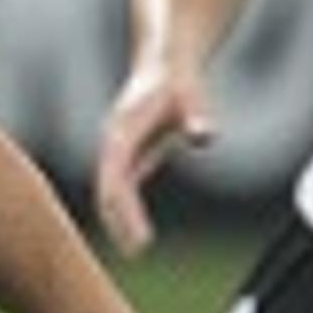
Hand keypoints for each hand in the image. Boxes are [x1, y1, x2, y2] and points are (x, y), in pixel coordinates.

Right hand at [91, 63, 214, 258]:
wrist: (163, 60)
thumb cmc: (176, 79)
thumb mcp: (189, 94)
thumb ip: (197, 114)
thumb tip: (204, 137)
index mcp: (121, 134)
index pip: (115, 181)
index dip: (125, 212)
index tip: (140, 239)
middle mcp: (112, 145)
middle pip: (107, 192)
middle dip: (118, 223)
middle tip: (137, 252)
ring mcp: (116, 151)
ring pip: (109, 193)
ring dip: (118, 221)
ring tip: (135, 251)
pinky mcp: (127, 155)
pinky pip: (119, 189)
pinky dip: (124, 211)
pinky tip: (135, 233)